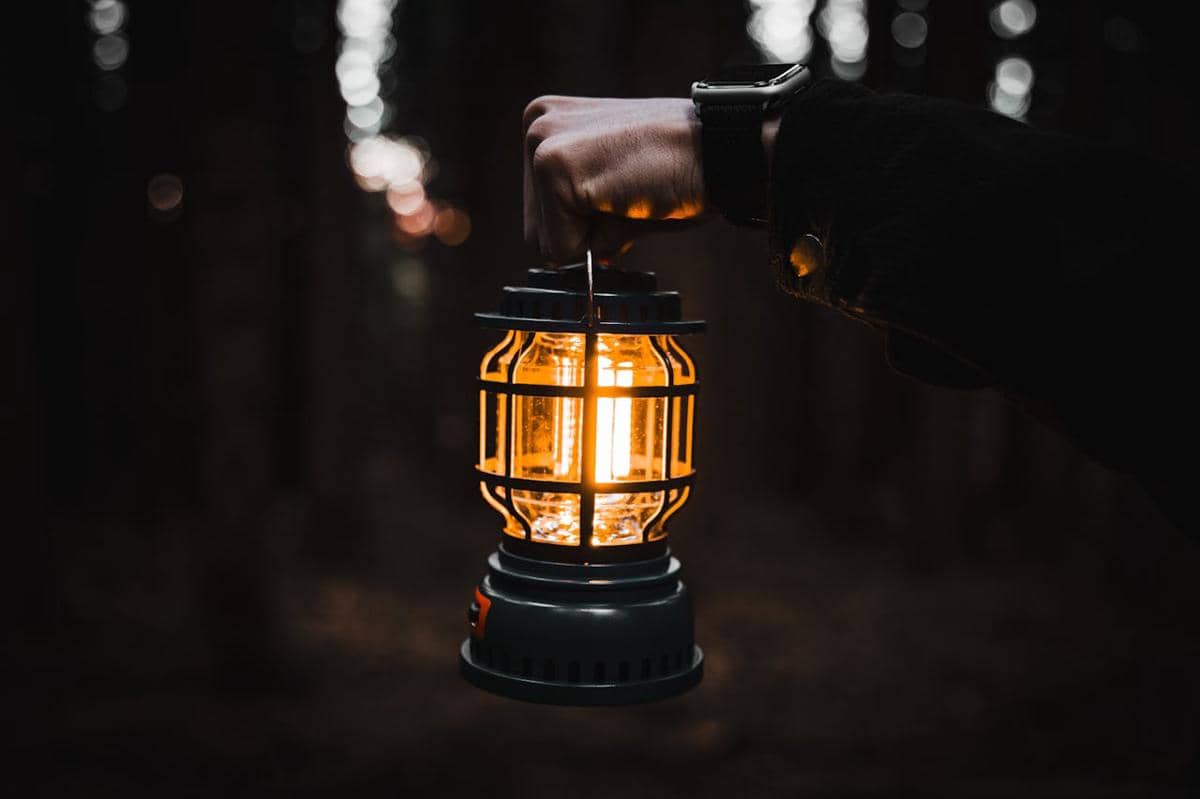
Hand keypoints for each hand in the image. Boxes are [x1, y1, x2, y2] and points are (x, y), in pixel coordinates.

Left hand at [522, 96, 709, 263]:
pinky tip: (630, 197)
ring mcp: (541, 141)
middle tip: (631, 193)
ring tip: (631, 193)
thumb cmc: (683, 167)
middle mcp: (536, 123)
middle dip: (586, 233)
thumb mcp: (619, 184)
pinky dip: (602, 240)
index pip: (542, 216)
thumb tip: (571, 252)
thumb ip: (586, 212)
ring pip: (548, 242)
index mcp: (550, 122)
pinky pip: (563, 248)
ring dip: (595, 236)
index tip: (625, 187)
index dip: (588, 223)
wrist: (722, 152)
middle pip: (537, 232)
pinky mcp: (552, 165)